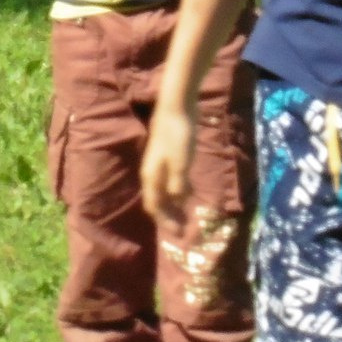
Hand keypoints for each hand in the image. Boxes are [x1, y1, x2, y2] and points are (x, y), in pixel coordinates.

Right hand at [140, 101, 195, 229]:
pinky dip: (178, 189)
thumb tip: (178, 202)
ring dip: (174, 204)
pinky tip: (189, 191)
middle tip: (183, 228)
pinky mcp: (168, 155)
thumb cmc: (178, 136)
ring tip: (186, 214)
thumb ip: (178, 185)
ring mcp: (159, 163)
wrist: (176, 107)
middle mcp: (152, 172)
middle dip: (169, 215)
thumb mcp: (181, 164)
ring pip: (164, 190)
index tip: (179, 233)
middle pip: (158, 200)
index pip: (155, 206)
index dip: (166, 221)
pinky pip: (170, 179)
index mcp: (152, 177)